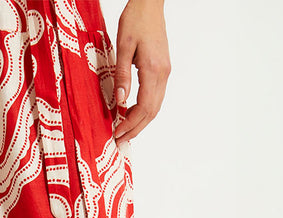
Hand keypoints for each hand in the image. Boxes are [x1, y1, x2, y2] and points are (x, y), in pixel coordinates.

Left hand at [114, 0, 170, 140]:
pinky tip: (133, 113)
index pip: (144, 107)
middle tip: (120, 140)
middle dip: (136, 128)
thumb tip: (120, 101)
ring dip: (141, 122)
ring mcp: (165, 72)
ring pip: (155, 106)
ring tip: (125, 131)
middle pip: (152, 112)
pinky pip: (156, 97)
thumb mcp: (123, 46)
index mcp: (153, 69)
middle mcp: (163, 74)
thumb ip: (122, 74)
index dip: (130, 124)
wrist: (150, 2)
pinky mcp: (163, 69)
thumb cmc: (136, 19)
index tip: (117, 133)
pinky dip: (145, 110)